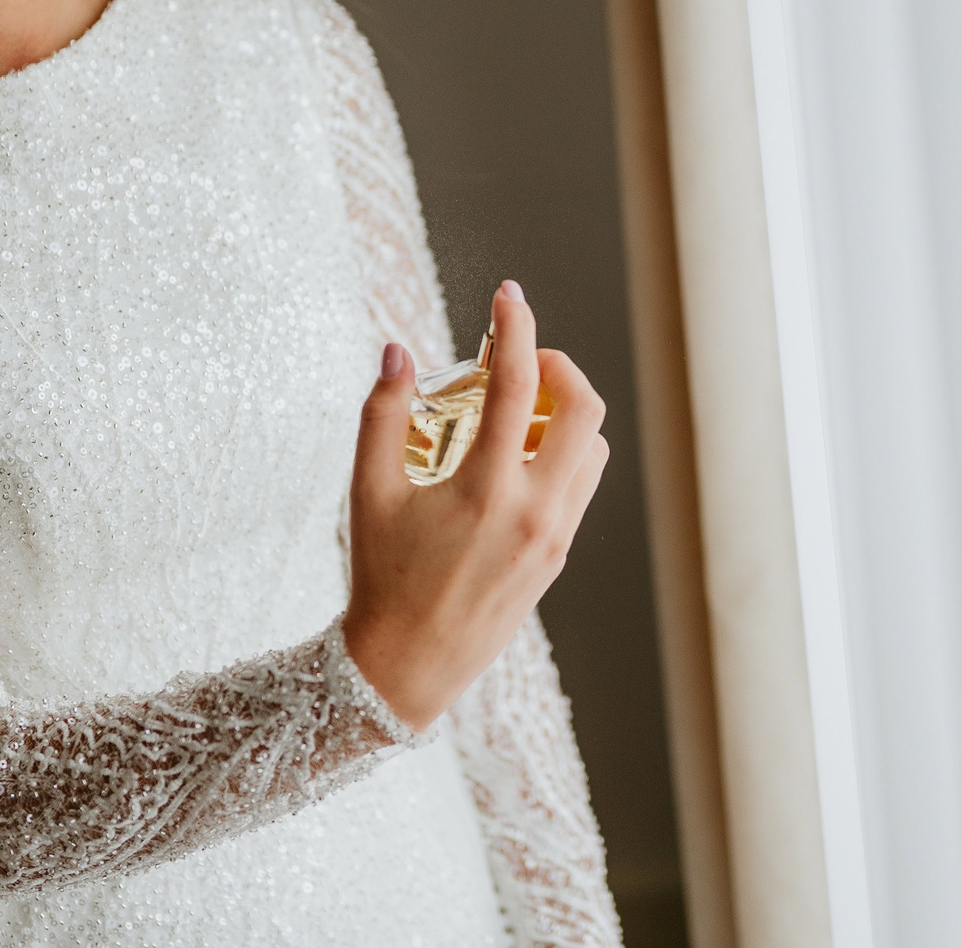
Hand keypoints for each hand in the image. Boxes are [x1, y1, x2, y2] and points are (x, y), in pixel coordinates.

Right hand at [340, 280, 609, 729]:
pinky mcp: (559, 555)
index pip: (516, 385)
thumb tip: (396, 347)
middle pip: (584, 408)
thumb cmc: (382, 576)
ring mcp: (555, 536)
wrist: (407, 666)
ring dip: (565, 412)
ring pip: (592, 447)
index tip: (507, 295)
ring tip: (514, 412)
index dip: (515, 327)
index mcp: (485, 490)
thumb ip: (382, 413)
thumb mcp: (368, 492)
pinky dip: (564, 452)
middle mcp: (534, 511)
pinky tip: (518, 455)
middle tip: (520, 362)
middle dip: (558, 367)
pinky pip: (581, 484)